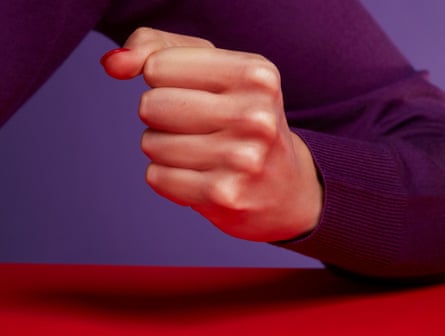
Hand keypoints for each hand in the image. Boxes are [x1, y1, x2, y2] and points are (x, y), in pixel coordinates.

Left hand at [101, 28, 321, 241]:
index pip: (158, 66)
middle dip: (162, 116)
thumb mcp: (215, 72)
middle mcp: (255, 115)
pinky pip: (157, 177)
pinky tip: (202, 178)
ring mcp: (242, 159)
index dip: (165, 81)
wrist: (284, 189)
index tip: (198, 94)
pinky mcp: (225, 195)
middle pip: (150, 105)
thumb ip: (158, 49)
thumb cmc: (242, 121)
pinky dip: (169, 177)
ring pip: (150, 143)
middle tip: (200, 128)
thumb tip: (112, 63)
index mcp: (256, 75)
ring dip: (165, 149)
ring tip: (204, 154)